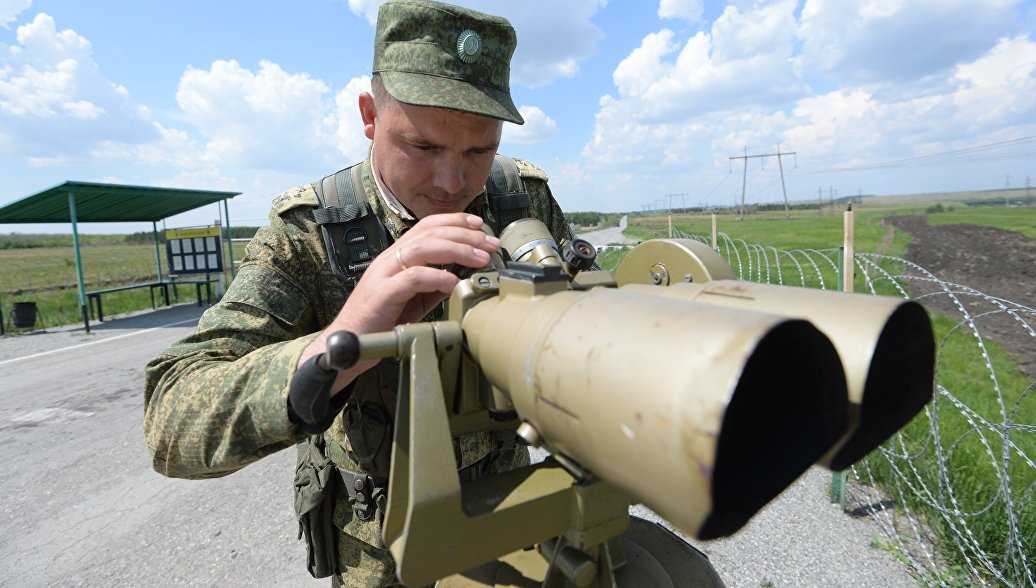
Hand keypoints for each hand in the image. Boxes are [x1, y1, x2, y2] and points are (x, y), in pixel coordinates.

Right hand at [298, 213, 498, 387]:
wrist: (349, 342)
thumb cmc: (381, 321)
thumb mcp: (415, 299)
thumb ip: (435, 285)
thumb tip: (465, 275)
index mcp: (397, 256)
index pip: (427, 226)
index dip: (455, 221)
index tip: (481, 225)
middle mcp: (389, 259)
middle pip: (429, 233)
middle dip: (465, 234)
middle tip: (490, 244)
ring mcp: (384, 274)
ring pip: (422, 248)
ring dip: (457, 250)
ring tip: (480, 258)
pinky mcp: (382, 294)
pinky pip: (413, 277)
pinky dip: (437, 277)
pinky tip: (454, 282)